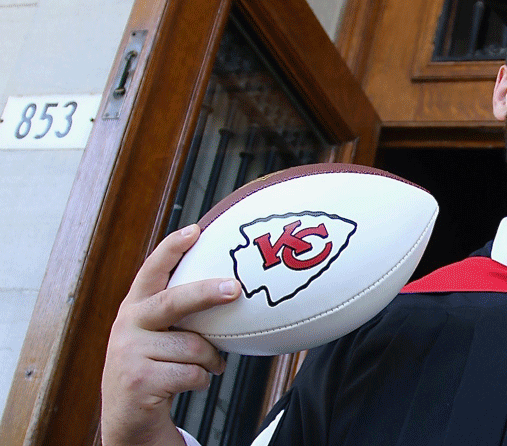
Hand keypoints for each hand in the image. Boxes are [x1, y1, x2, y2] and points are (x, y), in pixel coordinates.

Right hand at [101, 224, 240, 445]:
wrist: (129, 418)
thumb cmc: (157, 369)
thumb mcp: (161, 336)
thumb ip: (180, 314)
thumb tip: (232, 287)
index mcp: (135, 308)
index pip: (151, 271)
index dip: (171, 249)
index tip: (195, 230)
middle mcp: (127, 325)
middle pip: (173, 301)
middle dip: (207, 292)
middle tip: (236, 287)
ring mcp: (129, 353)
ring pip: (193, 345)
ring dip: (210, 358)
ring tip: (209, 364)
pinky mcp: (138, 381)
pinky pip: (191, 373)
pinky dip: (201, 379)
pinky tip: (191, 382)